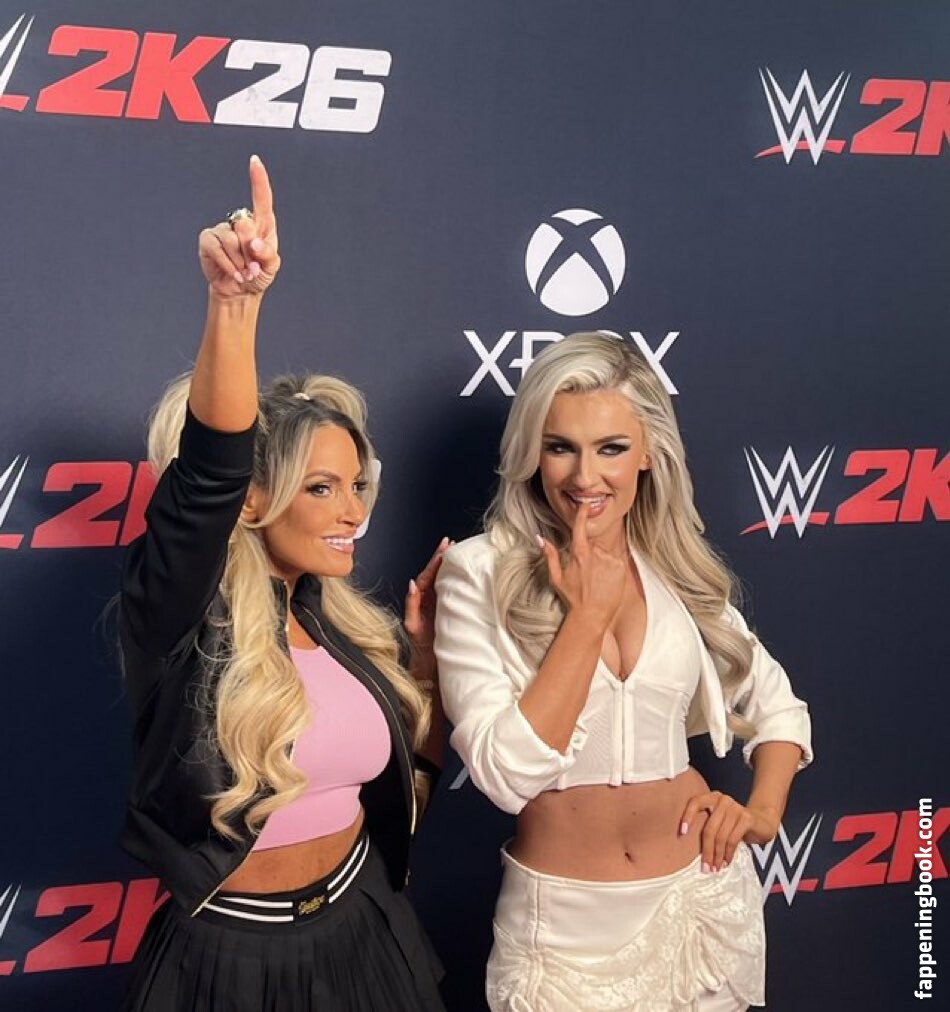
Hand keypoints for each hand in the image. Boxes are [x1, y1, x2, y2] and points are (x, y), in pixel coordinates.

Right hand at [198, 155, 280, 298]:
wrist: (240, 291)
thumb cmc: (259, 275)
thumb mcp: (271, 267)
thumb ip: (267, 254)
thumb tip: (253, 242)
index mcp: (262, 224)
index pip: (261, 198)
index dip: (258, 179)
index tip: (255, 161)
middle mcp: (241, 222)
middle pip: (245, 225)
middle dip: (251, 251)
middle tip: (254, 266)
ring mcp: (223, 229)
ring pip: (231, 240)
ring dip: (240, 262)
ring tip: (244, 271)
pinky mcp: (208, 240)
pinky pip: (217, 248)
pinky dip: (228, 264)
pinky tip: (234, 274)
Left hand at [405, 537, 452, 676]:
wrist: (432, 661)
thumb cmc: (421, 645)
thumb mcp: (412, 624)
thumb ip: (411, 604)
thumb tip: (412, 583)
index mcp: (421, 598)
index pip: (427, 575)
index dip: (435, 561)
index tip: (443, 549)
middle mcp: (429, 598)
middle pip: (435, 572)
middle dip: (442, 557)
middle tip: (450, 542)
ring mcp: (439, 602)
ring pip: (444, 578)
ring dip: (449, 564)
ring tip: (456, 550)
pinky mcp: (449, 607)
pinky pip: (451, 588)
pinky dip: (456, 577)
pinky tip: (463, 570)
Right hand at [537, 503, 626, 629]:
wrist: (592, 615)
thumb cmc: (573, 598)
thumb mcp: (556, 577)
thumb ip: (550, 554)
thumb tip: (540, 538)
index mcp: (579, 553)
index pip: (580, 526)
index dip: (582, 513)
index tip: (585, 504)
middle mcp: (596, 553)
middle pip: (594, 544)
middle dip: (591, 554)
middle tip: (588, 573)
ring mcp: (610, 559)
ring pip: (605, 553)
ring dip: (602, 562)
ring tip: (597, 580)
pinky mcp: (621, 567)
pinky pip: (616, 560)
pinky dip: (612, 567)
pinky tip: (606, 581)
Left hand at [680, 791, 780, 871]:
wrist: (763, 821)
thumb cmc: (735, 824)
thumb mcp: (719, 821)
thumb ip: (708, 826)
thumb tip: (688, 848)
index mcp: (712, 797)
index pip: (695, 802)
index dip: (687, 816)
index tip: (682, 833)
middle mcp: (722, 800)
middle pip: (709, 828)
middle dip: (706, 850)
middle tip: (705, 867)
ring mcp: (735, 807)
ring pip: (721, 836)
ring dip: (717, 855)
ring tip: (716, 867)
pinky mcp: (747, 818)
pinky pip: (733, 839)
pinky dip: (728, 853)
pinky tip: (726, 861)